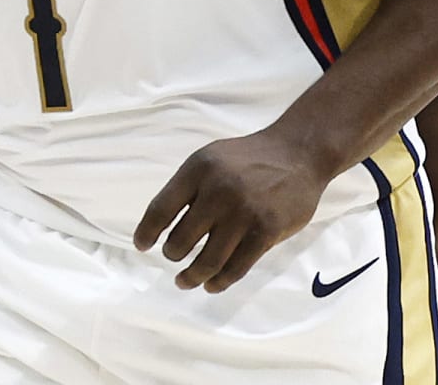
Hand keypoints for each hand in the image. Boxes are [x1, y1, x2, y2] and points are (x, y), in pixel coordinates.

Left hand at [133, 127, 329, 291]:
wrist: (296, 154)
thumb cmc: (247, 159)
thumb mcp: (209, 159)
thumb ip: (186, 188)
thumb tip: (158, 225)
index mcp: (198, 169)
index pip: (160, 209)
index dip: (147, 233)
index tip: (142, 246)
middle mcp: (218, 190)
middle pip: (181, 240)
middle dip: (172, 255)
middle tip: (173, 258)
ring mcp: (243, 213)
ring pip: (207, 261)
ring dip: (191, 276)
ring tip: (184, 280)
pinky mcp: (266, 231)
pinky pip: (236, 268)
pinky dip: (219, 282)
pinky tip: (211, 284)